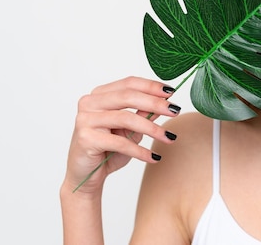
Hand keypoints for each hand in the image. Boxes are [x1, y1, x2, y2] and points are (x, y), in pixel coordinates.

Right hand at [63, 76, 179, 194]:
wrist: (86, 177)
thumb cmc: (108, 150)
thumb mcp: (130, 129)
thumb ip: (143, 114)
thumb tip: (165, 102)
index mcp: (99, 95)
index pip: (129, 83)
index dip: (152, 86)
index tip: (172, 92)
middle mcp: (89, 103)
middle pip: (128, 96)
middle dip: (155, 103)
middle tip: (175, 111)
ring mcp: (85, 120)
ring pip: (126, 118)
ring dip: (152, 128)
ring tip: (169, 137)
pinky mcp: (86, 138)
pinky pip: (120, 142)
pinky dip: (140, 150)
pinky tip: (153, 157)